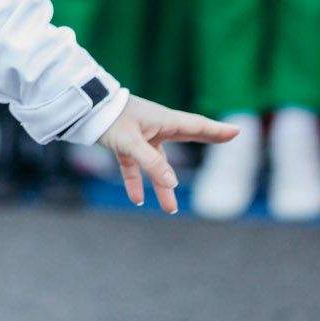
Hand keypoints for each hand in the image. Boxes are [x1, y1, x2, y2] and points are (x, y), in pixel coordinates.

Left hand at [97, 94, 238, 214]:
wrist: (82, 110)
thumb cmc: (109, 119)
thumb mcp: (130, 142)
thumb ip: (151, 163)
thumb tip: (172, 183)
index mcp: (163, 120)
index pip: (196, 126)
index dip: (216, 131)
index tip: (236, 131)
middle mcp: (155, 127)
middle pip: (184, 139)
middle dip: (206, 142)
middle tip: (226, 142)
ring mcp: (140, 136)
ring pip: (157, 163)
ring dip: (161, 185)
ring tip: (170, 210)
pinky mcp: (124, 143)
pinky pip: (134, 166)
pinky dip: (136, 181)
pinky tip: (137, 198)